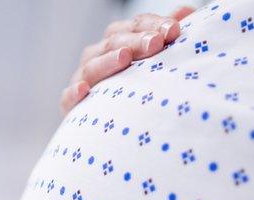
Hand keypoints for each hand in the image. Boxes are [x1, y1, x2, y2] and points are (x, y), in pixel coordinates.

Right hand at [60, 6, 195, 114]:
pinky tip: (84, 90)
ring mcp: (84, 79)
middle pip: (113, 41)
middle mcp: (99, 56)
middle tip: (156, 43)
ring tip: (124, 58)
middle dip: (135, 41)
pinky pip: (68, 97)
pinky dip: (73, 93)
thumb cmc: (141, 90)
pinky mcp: (71, 106)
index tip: (173, 30)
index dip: (153, 24)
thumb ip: (166, 35)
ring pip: (91, 65)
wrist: (117, 134)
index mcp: (119, 42)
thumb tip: (186, 10)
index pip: (134, 26)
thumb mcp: (157, 62)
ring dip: (108, 61)